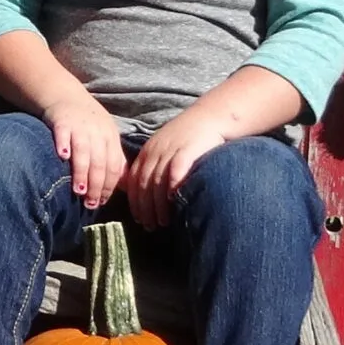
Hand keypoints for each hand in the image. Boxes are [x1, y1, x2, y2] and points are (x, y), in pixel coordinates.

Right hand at [45, 92, 127, 209]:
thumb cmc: (88, 123)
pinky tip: (62, 157)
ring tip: (79, 190)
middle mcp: (98, 132)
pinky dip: (63, 145)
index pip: (114, 166)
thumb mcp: (106, 138)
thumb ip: (114, 159)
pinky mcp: (62, 121)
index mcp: (111, 138)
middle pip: (100, 162)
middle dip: (96, 186)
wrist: (65, 96)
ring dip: (82, 172)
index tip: (102, 202)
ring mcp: (80, 126)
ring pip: (84, 152)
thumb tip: (124, 187)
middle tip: (90, 204)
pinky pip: (64, 134)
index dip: (109, 186)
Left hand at [121, 108, 229, 227]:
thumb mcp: (164, 149)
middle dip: (145, 208)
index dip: (135, 201)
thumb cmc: (188, 138)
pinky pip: (175, 170)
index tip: (137, 218)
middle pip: (144, 184)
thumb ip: (154, 167)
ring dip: (157, 205)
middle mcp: (155, 152)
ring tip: (162, 222)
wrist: (209, 117)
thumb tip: (148, 195)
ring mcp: (170, 151)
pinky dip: (172, 186)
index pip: (134, 181)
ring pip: (157, 182)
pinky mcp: (187, 150)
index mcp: (146, 152)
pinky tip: (173, 200)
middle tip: (149, 227)